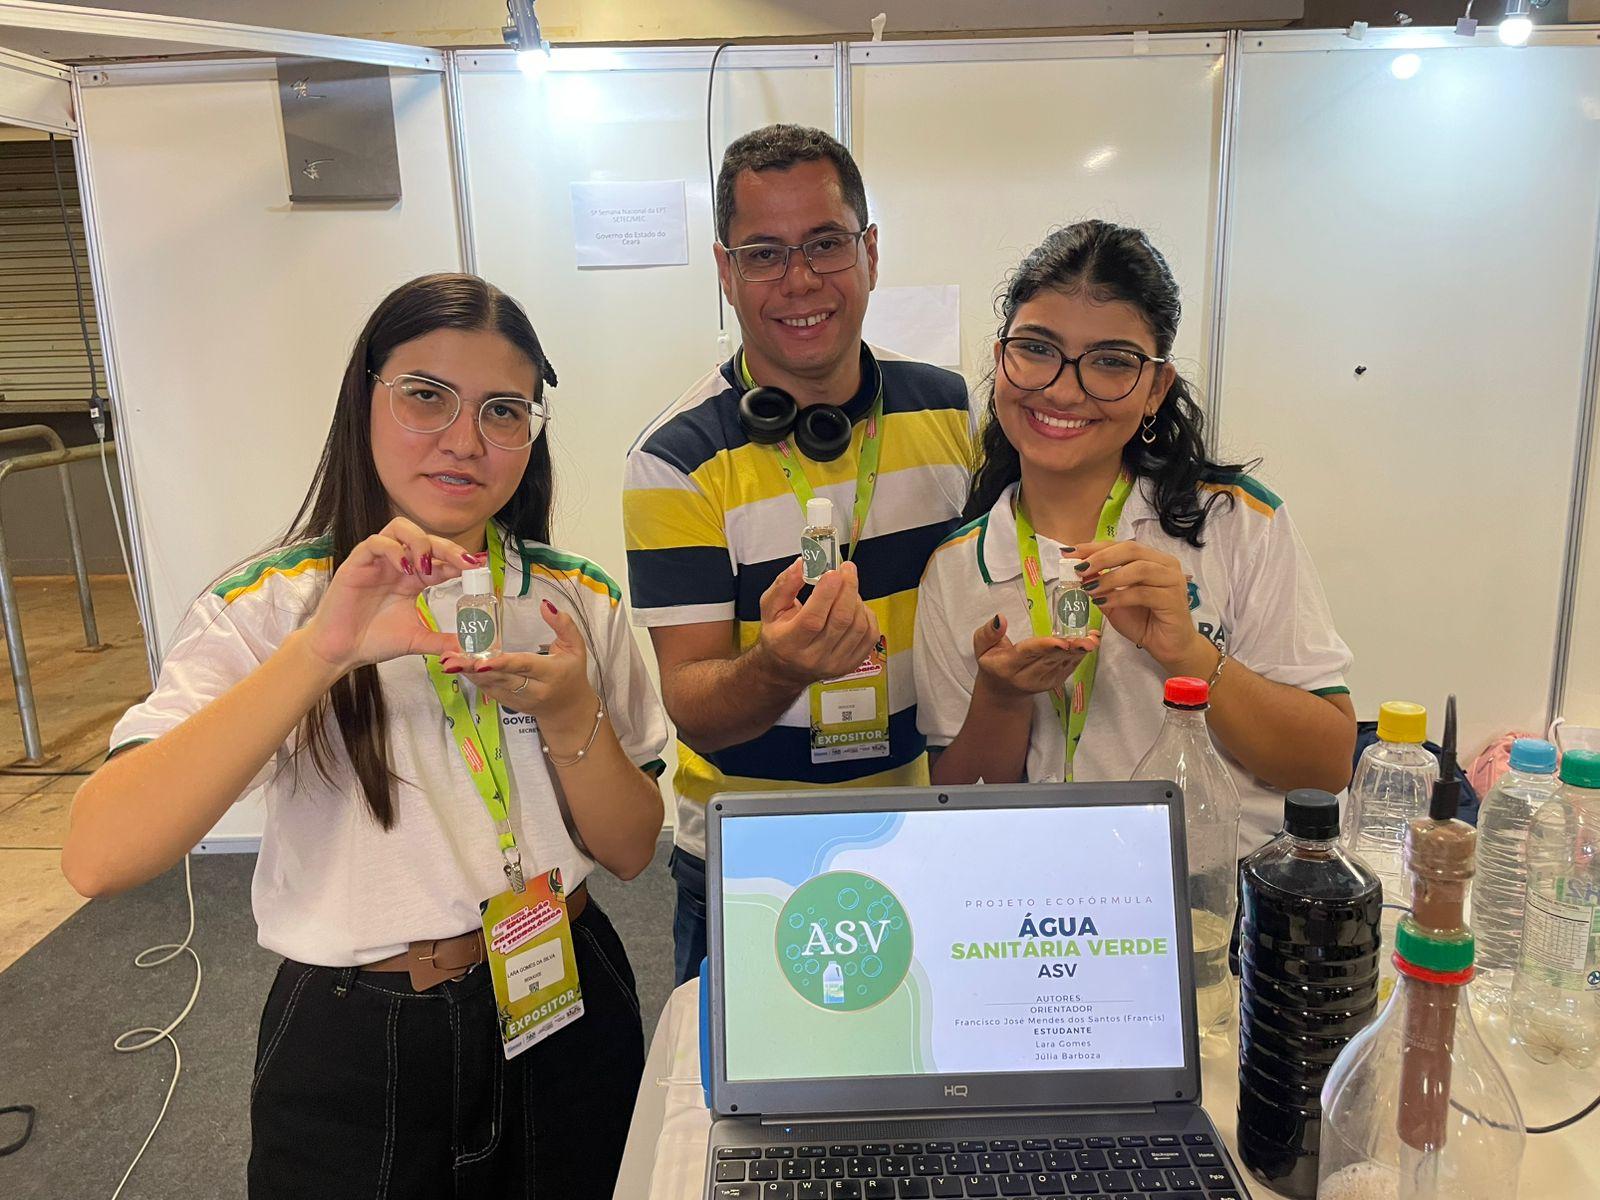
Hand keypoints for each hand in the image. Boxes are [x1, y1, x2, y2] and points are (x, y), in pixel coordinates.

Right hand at [303, 518, 482, 673]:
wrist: (341, 652)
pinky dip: (394, 549)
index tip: (478, 568)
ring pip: (400, 528)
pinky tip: (404, 569)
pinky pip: (376, 542)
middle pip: (426, 539)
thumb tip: (469, 648)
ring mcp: (377, 561)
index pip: (440, 559)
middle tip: (464, 562)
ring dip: (419, 542)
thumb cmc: (373, 641)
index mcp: (413, 579)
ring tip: (427, 566)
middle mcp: (397, 565)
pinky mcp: (357, 563)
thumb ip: (442, 641)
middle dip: (448, 547)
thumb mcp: (417, 640)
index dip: (459, 560)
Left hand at [440, 599, 599, 743]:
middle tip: (451, 659)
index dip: (501, 664)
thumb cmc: (572, 673)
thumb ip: (564, 625)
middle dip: (474, 668)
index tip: (481, 661)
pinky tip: (459, 666)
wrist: (568, 710)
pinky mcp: (507, 702)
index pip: (523, 667)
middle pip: (500, 678)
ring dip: (468, 673)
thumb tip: (545, 605)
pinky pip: (488, 689)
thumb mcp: (576, 647)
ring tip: (448, 661)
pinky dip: (473, 678)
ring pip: (490, 685)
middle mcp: (532, 690)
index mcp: (550, 674)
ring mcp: (518, 699)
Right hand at [754, 559, 880, 685]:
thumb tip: (803, 564)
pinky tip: (855, 607)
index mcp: (789, 643)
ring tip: (846, 589)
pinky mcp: (851, 664)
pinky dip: (867, 615)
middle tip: (847, 569)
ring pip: (858, 626)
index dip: (826, 593)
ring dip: (856, 599)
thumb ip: (784, 584)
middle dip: (848, 588)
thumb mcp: (770, 608)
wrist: (786, 668)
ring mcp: (835, 663)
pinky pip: (870, 635)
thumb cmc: (779, 635)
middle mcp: (813, 657)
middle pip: (841, 620)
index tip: (832, 572)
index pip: (813, 619)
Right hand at [972, 613, 1099, 699]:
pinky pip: (1069, 667)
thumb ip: (989, 633)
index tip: (1062, 642)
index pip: (1029, 654)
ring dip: (1079, 651)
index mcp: (1008, 666)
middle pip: (1051, 659)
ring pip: (1063, 664)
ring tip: (1093, 639)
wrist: (1003, 691)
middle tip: (1088, 640)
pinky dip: (1080, 655)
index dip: (1046, 647)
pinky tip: (1091, 643)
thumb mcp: (981, 647)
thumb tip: (1001, 618)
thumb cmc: (993, 662)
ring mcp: (1044, 681)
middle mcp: (1027, 677)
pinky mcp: (1055, 682)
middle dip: (1071, 649)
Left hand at [1071, 540, 1206, 671]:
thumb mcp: (1113, 600)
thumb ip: (1099, 584)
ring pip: (1138, 568)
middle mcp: (1165, 564)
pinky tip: (1103, 602)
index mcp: (1152, 558)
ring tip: (1088, 588)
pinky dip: (1119, 596)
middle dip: (1101, 557)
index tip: (1069, 553)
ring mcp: (1172, 580)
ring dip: (1109, 577)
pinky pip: (1142, 592)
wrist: (1166, 647)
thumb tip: (1078, 570)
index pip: (1120, 545)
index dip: (1094, 547)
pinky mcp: (1173, 598)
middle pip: (1131, 549)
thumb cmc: (1142, 622)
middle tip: (1078, 569)